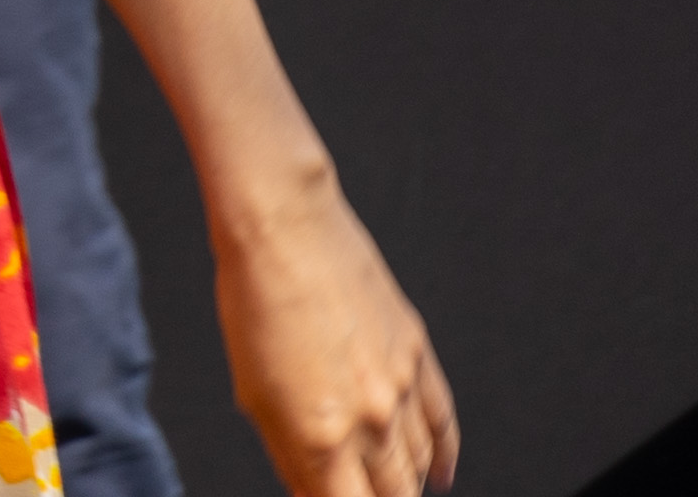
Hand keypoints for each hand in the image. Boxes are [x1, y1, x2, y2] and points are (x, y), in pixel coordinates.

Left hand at [214, 173, 457, 492]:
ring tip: (384, 485)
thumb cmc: (253, 301)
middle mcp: (371, 419)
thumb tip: (311, 489)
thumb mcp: (254, 395)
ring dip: (405, 483)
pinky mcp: (418, 355)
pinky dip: (443, 456)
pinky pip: (444, 423)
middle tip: (355, 487)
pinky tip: (439, 474)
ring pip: (421, 466)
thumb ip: (290, 457)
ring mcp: (402, 387)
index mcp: (321, 436)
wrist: (285, 226)